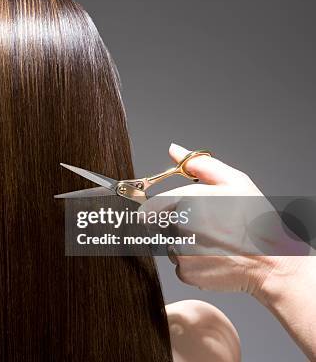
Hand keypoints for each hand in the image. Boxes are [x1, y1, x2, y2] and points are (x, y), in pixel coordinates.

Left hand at [139, 143, 306, 293]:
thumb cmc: (256, 221)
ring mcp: (180, 252)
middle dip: (178, 223)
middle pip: (162, 224)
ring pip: (170, 244)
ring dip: (185, 242)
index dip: (163, 209)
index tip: (178, 213)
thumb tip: (174, 150)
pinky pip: (179, 264)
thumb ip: (199, 164)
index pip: (151, 205)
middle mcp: (179, 226)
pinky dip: (192, 262)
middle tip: (207, 227)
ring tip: (214, 241)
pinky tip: (213, 256)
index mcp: (188, 200)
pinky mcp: (185, 273)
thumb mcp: (234, 182)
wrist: (273, 262)